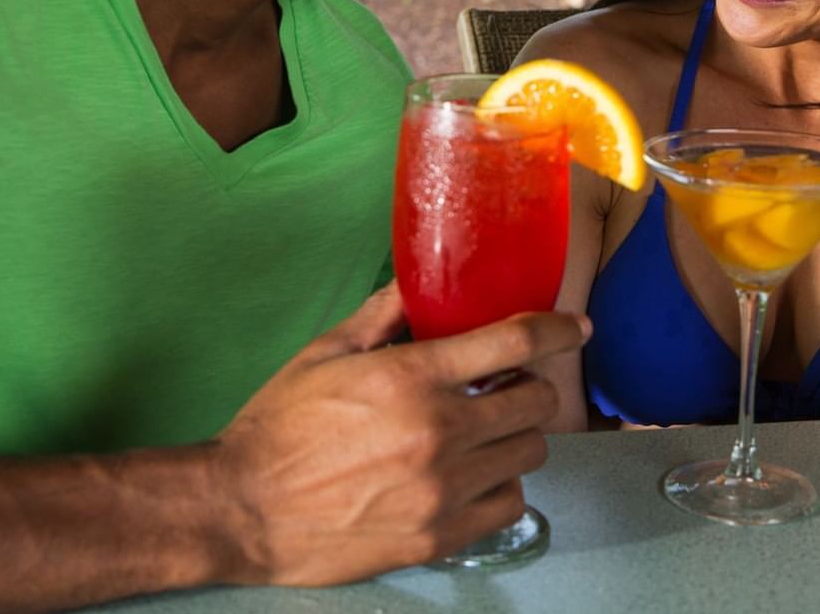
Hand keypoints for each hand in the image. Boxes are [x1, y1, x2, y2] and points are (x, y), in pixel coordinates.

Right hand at [210, 285, 589, 585]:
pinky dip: (501, 487)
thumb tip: (420, 283)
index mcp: (412, 378)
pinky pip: (509, 505)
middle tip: (505, 388)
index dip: (557, 329)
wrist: (243, 508)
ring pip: (530, 455)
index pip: (514, 343)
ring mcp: (443, 490)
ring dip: (515, 438)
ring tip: (484, 434)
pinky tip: (473, 476)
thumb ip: (384, 315)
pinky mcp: (439, 536)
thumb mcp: (326, 353)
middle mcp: (439, 433)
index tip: (576, 326)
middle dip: (529, 387)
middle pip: (536, 402)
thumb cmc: (279, 427)